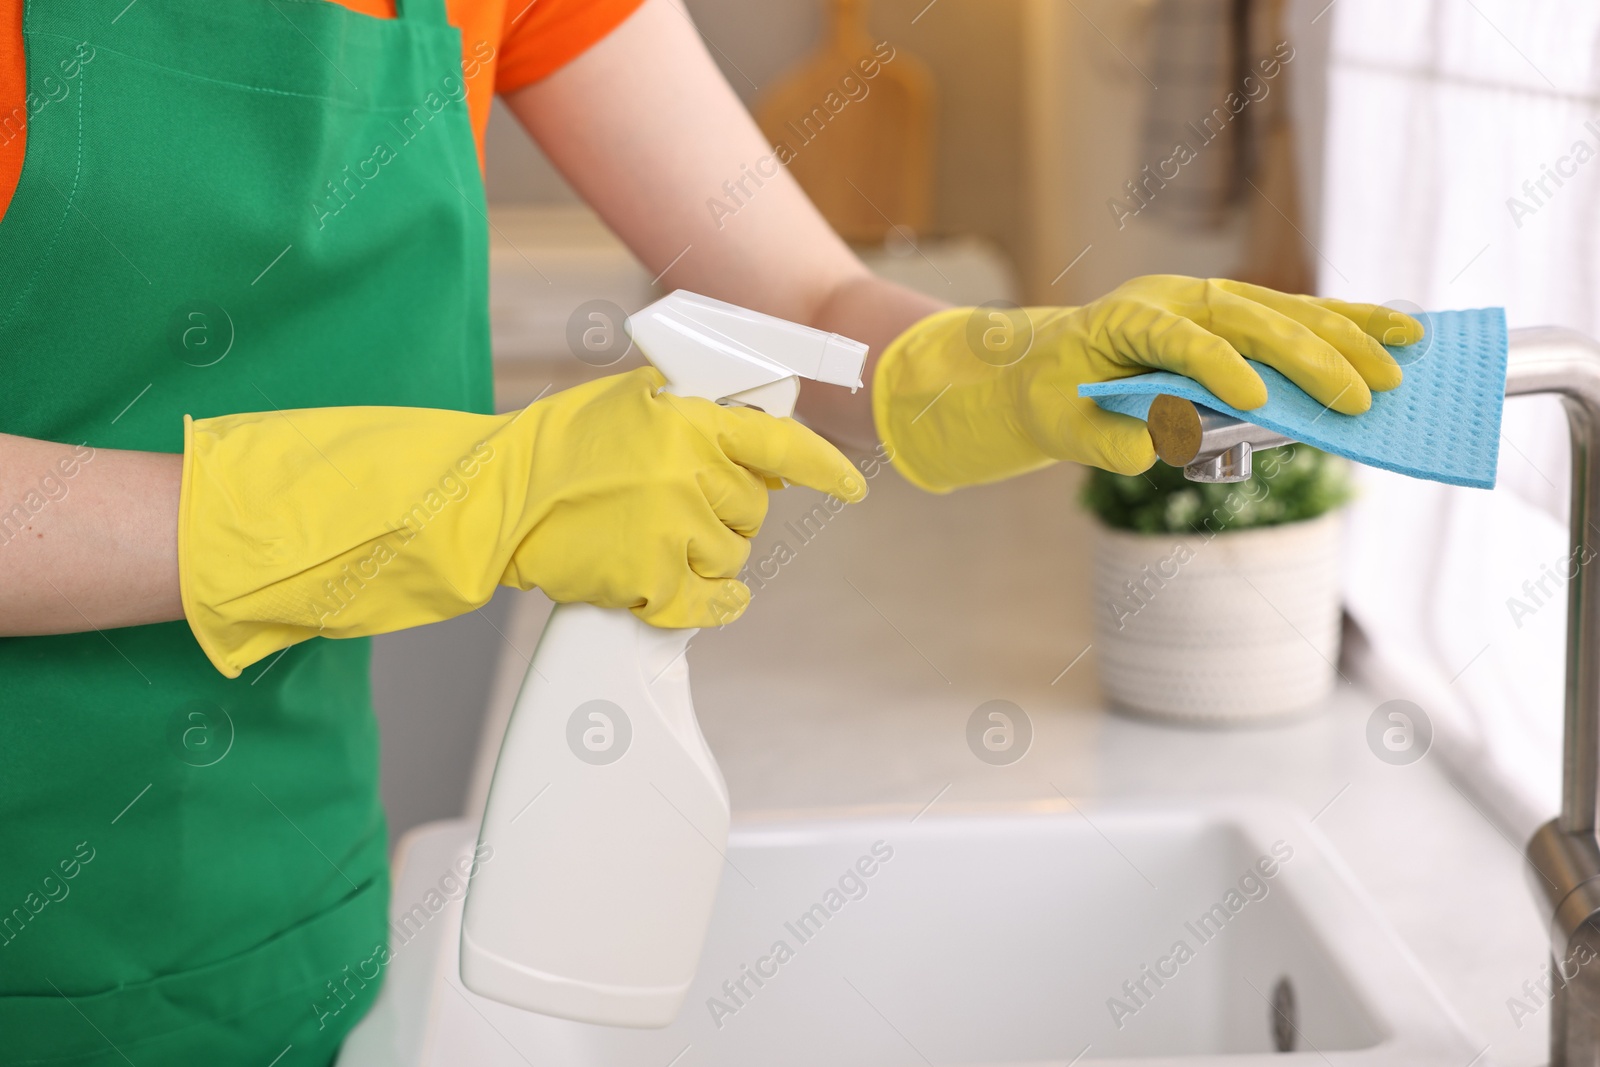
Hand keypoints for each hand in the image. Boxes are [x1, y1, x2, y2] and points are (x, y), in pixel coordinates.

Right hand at [181, 367, 864, 676]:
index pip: (781, 445)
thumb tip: (766, 433)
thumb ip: (701, 411)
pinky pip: (710, 607)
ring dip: (706, 555)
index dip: (825, 469)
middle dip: (728, 511)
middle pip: (754, 511)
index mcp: (689, 420)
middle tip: (676, 503)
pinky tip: (703, 600)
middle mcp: (688, 472)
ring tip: (652, 535)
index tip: (853, 487)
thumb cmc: (561, 448)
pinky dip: (712, 608)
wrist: (494, 498)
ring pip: (731, 558)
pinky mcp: (649, 581)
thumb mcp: (636, 403)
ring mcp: (670, 529)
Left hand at [872, 275, 1422, 487]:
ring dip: (1347, 335)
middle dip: (1309, 356)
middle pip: (1250, 318)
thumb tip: (1162, 446)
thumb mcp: (1064, 429)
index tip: (1256, 402)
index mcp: (1124, 318)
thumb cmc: (1058, 397)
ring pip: (1285, 310)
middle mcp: (1174, 298)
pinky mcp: (1236, 314)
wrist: (1051, 364)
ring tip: (1405, 358)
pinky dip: (1348, 323)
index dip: (1218, 368)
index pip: (1179, 338)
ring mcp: (1208, 300)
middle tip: (1362, 396)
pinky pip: (1297, 315)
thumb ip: (1109, 441)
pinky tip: (1400, 330)